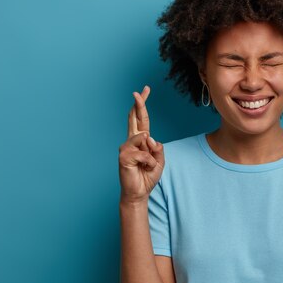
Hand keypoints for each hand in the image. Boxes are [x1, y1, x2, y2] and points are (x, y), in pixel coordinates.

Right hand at [118, 86, 164, 203]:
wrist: (139, 192)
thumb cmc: (148, 175)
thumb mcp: (159, 160)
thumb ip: (157, 148)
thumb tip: (148, 137)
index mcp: (141, 140)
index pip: (141, 119)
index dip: (142, 105)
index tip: (145, 90)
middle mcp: (131, 141)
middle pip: (134, 118)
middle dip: (139, 104)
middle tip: (138, 91)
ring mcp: (125, 147)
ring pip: (143, 138)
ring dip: (151, 154)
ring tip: (148, 164)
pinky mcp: (123, 156)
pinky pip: (143, 153)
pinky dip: (148, 161)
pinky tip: (143, 168)